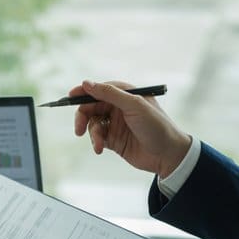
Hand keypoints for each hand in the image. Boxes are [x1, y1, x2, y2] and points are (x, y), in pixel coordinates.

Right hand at [69, 80, 190, 179]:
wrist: (168, 156)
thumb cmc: (157, 126)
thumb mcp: (134, 106)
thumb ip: (109, 94)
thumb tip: (87, 83)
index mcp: (125, 94)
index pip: (99, 88)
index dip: (84, 92)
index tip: (70, 97)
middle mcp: (119, 107)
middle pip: (91, 106)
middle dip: (83, 117)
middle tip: (78, 129)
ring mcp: (115, 123)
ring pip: (92, 123)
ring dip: (92, 133)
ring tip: (99, 144)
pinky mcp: (113, 139)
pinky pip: (97, 137)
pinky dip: (95, 142)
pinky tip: (99, 149)